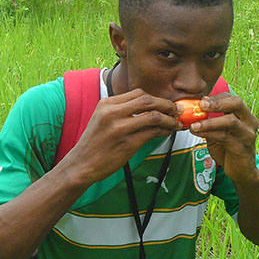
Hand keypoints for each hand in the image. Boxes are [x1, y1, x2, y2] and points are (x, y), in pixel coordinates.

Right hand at [64, 88, 181, 184]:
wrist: (81, 164)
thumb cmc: (94, 143)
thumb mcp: (101, 119)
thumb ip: (120, 110)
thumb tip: (148, 108)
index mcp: (107, 104)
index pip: (138, 93)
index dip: (155, 98)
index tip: (165, 104)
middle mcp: (112, 113)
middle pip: (148, 100)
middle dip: (166, 104)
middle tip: (178, 110)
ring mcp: (120, 129)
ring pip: (153, 116)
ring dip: (169, 119)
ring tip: (176, 123)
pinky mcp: (127, 144)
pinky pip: (152, 133)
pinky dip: (163, 131)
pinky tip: (167, 132)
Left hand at [188, 93, 258, 183]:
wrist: (242, 172)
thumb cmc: (229, 149)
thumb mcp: (219, 132)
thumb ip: (210, 122)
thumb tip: (191, 112)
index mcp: (245, 115)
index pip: (232, 99)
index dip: (217, 98)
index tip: (201, 99)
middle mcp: (250, 122)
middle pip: (236, 103)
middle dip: (217, 102)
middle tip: (201, 105)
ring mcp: (247, 134)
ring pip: (230, 121)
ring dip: (209, 121)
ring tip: (193, 124)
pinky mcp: (242, 147)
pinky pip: (224, 137)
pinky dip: (208, 133)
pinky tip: (196, 132)